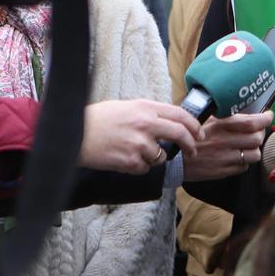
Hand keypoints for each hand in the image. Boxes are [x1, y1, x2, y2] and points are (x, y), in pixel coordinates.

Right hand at [79, 99, 203, 174]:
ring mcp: (139, 144)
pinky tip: (124, 158)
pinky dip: (139, 166)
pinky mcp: (131, 161)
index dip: (194, 125)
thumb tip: (171, 122)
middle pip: (180, 134)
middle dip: (191, 145)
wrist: (75, 133)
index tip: (199, 134)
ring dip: (155, 157)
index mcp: (146, 107)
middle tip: (193, 151)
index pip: (180, 115)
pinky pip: (145, 168)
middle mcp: (146, 124)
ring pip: (161, 156)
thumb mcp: (128, 107)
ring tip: (135, 151)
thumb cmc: (99, 119)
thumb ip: (150, 113)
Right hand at [182, 111, 273, 182]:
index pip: (251, 122)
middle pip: (257, 138)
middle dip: (260, 133)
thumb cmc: (187, 136)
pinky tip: (238, 156)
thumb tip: (244, 107)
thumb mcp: (202, 118)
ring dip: (254, 149)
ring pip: (254, 154)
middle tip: (256, 130)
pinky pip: (244, 167)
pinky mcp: (222, 172)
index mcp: (219, 125)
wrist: (173, 159)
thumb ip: (222, 113)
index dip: (265, 118)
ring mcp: (224, 158)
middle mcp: (224, 142)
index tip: (267, 115)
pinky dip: (244, 161)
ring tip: (248, 145)